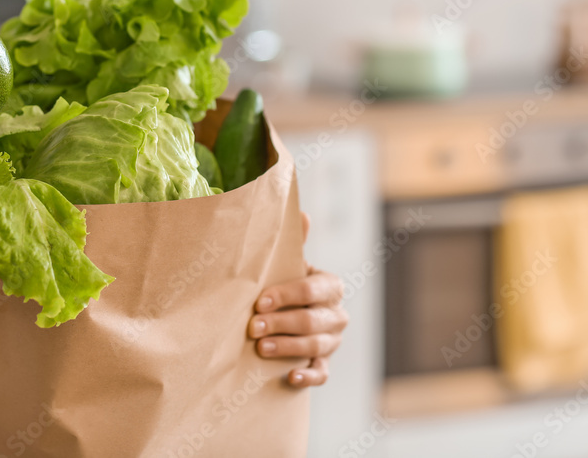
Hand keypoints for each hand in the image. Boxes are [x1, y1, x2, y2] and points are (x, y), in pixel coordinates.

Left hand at [247, 213, 347, 387]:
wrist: (289, 316)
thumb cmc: (286, 285)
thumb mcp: (290, 264)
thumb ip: (294, 243)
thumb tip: (301, 212)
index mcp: (329, 285)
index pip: (312, 289)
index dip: (287, 295)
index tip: (260, 301)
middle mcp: (336, 314)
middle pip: (313, 320)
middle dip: (282, 324)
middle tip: (253, 327)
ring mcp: (332, 341)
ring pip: (316, 346)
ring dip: (288, 348)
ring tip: (261, 348)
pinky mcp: (325, 363)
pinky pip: (323, 373)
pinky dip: (309, 376)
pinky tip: (290, 377)